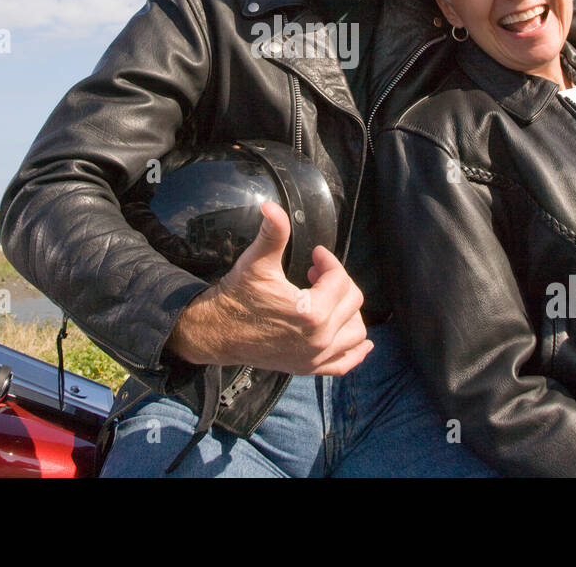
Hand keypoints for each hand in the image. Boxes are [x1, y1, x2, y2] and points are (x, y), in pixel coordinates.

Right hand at [167, 201, 371, 374]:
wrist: (215, 331)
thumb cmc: (237, 296)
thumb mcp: (256, 262)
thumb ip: (272, 233)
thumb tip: (271, 207)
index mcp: (313, 313)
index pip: (340, 280)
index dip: (329, 261)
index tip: (315, 254)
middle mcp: (320, 339)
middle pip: (352, 303)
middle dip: (338, 283)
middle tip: (316, 274)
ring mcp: (315, 357)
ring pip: (356, 333)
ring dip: (348, 312)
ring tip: (327, 299)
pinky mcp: (307, 368)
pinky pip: (344, 363)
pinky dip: (355, 352)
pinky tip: (360, 343)